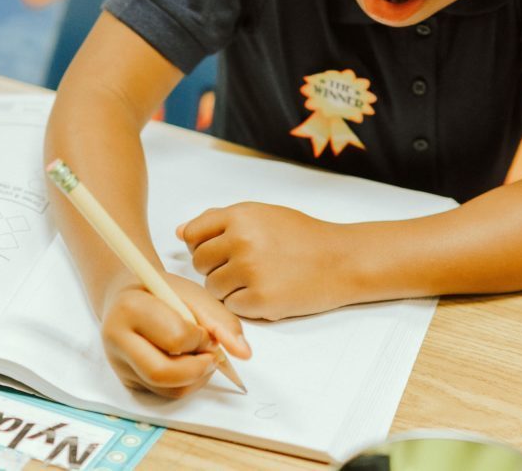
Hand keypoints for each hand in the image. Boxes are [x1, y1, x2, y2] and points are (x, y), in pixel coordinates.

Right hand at [100, 270, 250, 397]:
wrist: (129, 296)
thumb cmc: (163, 292)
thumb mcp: (192, 294)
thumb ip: (220, 320)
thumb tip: (244, 353)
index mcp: (131, 308)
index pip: (174, 337)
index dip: (200, 338)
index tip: (207, 331)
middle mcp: (117, 340)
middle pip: (162, 373)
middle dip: (198, 368)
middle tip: (212, 356)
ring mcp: (119, 365)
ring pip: (166, 390)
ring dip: (196, 378)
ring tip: (203, 356)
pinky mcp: (127, 382)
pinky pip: (164, 395)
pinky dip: (187, 384)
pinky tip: (190, 363)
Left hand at [179, 202, 351, 319]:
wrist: (341, 259)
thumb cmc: (302, 236)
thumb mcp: (262, 214)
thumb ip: (220, 220)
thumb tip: (180, 232)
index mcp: (240, 215)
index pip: (194, 234)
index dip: (202, 245)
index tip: (219, 249)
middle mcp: (241, 240)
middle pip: (199, 263)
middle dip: (215, 267)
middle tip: (245, 266)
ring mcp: (249, 272)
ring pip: (212, 288)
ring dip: (228, 288)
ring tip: (258, 278)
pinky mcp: (259, 301)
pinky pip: (230, 306)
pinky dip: (244, 304)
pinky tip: (267, 291)